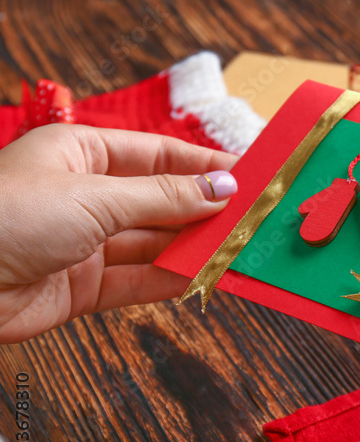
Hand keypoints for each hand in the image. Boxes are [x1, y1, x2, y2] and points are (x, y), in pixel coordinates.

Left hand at [0, 124, 237, 342]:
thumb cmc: (8, 216)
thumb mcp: (96, 196)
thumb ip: (165, 197)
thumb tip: (223, 188)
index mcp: (81, 154)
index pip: (158, 155)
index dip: (204, 164)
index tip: (250, 175)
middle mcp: (84, 196)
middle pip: (160, 201)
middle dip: (204, 211)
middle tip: (253, 219)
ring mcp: (82, 243)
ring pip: (152, 244)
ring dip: (192, 249)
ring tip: (237, 250)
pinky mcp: (79, 287)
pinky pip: (136, 282)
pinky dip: (169, 281)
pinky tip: (202, 278)